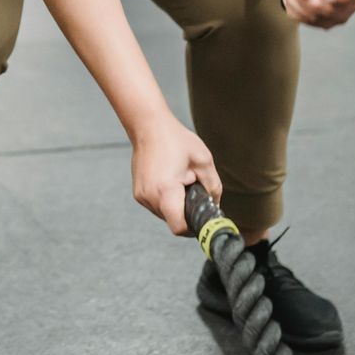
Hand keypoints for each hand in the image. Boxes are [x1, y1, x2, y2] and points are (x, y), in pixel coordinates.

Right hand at [129, 117, 221, 234]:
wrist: (148, 126)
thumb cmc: (175, 140)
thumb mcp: (203, 161)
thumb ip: (213, 188)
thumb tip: (216, 206)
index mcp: (166, 190)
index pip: (179, 227)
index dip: (194, 228)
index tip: (203, 219)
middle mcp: (150, 196)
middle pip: (173, 220)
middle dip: (186, 211)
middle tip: (193, 189)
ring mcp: (141, 196)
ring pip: (165, 214)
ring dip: (176, 205)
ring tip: (179, 181)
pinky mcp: (138, 193)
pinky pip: (157, 206)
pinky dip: (167, 200)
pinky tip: (170, 180)